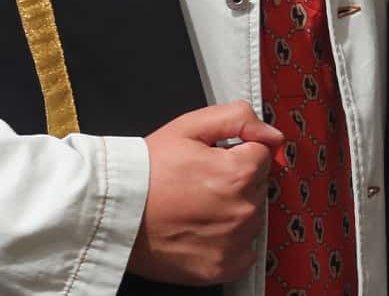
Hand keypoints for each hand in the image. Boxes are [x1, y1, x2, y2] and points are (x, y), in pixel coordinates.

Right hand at [127, 101, 284, 284]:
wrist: (115, 212)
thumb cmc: (149, 169)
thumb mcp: (190, 126)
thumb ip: (238, 119)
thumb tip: (273, 136)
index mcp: (238, 173)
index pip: (262, 155)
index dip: (237, 153)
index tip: (213, 160)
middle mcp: (242, 210)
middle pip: (259, 187)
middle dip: (238, 180)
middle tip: (201, 183)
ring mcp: (233, 242)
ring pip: (252, 217)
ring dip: (234, 210)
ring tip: (198, 206)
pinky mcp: (222, 268)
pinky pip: (244, 250)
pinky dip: (230, 241)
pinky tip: (203, 229)